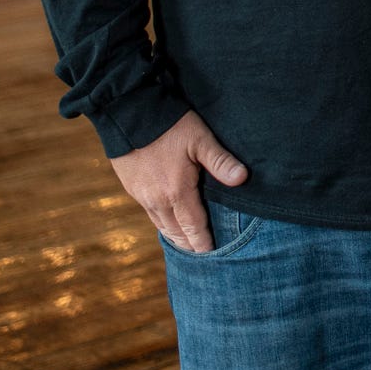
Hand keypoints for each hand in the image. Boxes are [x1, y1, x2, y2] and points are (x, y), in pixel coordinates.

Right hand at [108, 110, 247, 251]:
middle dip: (190, 245)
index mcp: (176, 192)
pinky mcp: (132, 188)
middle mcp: (157, 200)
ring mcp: (142, 195)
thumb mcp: (200, 139)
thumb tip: (242, 179)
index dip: (204, 242)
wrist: (128, 114)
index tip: (212, 256)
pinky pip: (150, 214)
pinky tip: (167, 222)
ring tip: (186, 245)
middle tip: (202, 255)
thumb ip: (221, 161)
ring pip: (161, 225)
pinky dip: (162, 224)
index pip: (194, 227)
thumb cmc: (169, 125)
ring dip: (175, 237)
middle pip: (176, 232)